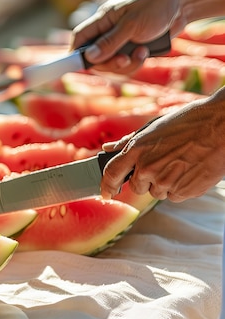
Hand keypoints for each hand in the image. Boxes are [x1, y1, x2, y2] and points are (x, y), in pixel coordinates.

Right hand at [70, 0, 184, 73]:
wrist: (182, 6)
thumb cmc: (156, 6)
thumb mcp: (132, 24)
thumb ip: (110, 42)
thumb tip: (89, 57)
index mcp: (103, 20)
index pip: (80, 39)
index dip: (76, 53)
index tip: (77, 66)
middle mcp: (108, 32)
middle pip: (95, 58)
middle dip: (110, 64)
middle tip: (124, 60)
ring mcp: (120, 42)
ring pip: (112, 65)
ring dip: (126, 65)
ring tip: (141, 52)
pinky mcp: (132, 50)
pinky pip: (126, 66)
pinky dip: (135, 63)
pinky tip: (145, 52)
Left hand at [100, 89, 224, 201]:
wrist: (223, 125)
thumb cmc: (189, 122)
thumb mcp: (154, 127)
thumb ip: (128, 142)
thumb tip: (107, 149)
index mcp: (137, 150)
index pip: (111, 174)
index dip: (106, 186)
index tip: (106, 193)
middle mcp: (148, 168)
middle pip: (137, 187)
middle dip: (145, 179)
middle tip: (163, 162)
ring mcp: (166, 182)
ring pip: (156, 192)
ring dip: (164, 183)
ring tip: (181, 163)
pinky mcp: (184, 191)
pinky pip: (174, 196)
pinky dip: (180, 187)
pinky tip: (190, 170)